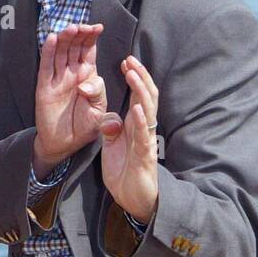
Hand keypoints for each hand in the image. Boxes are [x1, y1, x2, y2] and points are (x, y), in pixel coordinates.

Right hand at [33, 23, 107, 175]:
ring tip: (70, 28)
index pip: (89, 52)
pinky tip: (52, 39)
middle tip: (83, 25)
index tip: (98, 27)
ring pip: (60, 53)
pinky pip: (45, 67)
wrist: (64, 145)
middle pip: (74, 48)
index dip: (92, 38)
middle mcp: (71, 74)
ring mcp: (57, 80)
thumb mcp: (99, 112)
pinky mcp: (44, 87)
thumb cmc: (84, 127)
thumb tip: (84, 85)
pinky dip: (47, 52)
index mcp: (88, 77)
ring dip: (65, 40)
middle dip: (79, 35)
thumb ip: (98, 95)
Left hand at [100, 55, 159, 220]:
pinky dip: (139, 122)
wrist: (133, 197)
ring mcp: (146, 141)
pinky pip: (143, 136)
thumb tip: (109, 116)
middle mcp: (143, 129)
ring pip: (147, 112)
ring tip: (133, 74)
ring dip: (140, 92)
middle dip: (139, 77)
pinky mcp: (144, 156)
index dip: (134, 78)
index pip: (137, 96)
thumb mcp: (112, 145)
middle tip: (130, 59)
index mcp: (134, 125)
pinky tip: (135, 109)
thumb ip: (111, 128)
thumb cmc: (125, 169)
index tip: (125, 61)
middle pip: (146, 97)